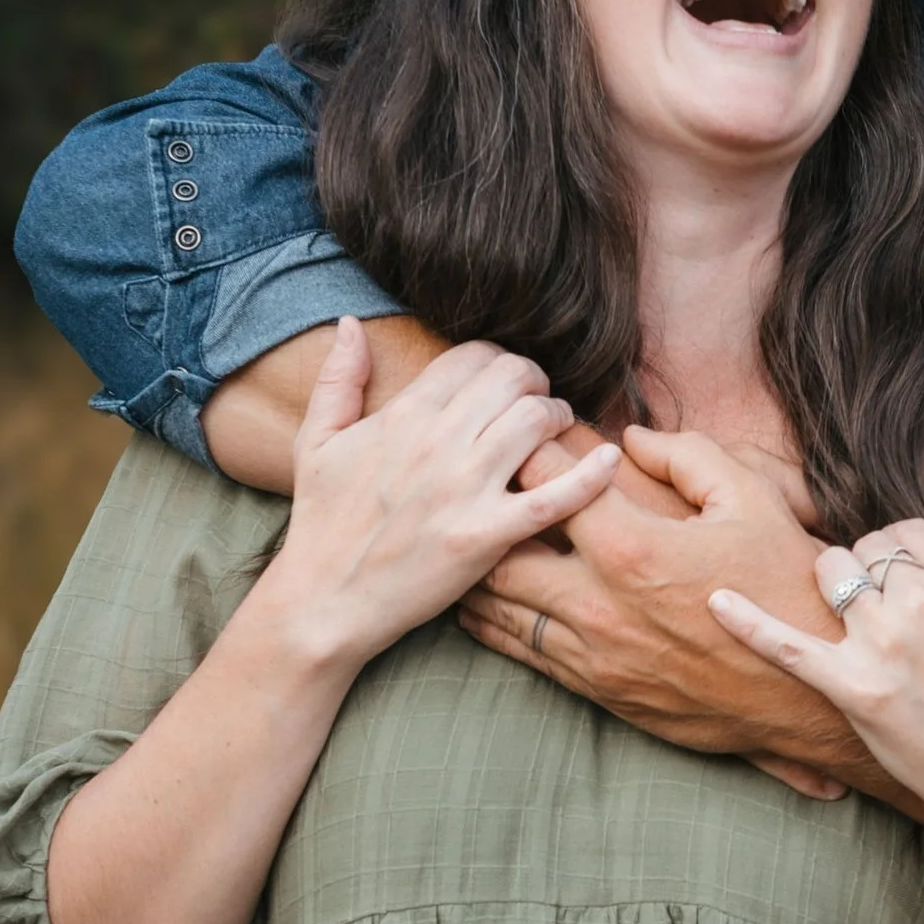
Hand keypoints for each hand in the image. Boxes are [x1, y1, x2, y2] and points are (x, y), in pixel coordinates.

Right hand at [255, 317, 619, 672]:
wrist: (324, 600)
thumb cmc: (321, 522)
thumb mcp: (315, 442)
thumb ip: (337, 379)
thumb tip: (349, 323)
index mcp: (403, 414)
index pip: (473, 355)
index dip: (498, 360)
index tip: (504, 382)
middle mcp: (438, 442)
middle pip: (514, 378)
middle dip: (534, 381)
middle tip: (538, 402)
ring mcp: (464, 489)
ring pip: (538, 421)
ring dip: (558, 417)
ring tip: (557, 432)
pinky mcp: (486, 536)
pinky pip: (555, 496)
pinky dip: (589, 475)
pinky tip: (608, 461)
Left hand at [457, 423, 876, 800]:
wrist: (812, 694)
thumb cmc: (786, 587)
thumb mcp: (753, 500)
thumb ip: (687, 455)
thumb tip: (632, 437)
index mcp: (632, 549)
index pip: (544, 484)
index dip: (528, 450)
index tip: (526, 434)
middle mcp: (599, 606)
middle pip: (499, 552)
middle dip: (487, 514)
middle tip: (485, 491)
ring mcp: (595, 656)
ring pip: (500, 610)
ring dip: (481, 572)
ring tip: (473, 542)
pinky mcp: (601, 692)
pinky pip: (524, 654)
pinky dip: (498, 622)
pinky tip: (491, 601)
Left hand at [709, 501, 923, 847]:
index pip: (905, 528)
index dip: (899, 549)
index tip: (899, 576)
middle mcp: (918, 598)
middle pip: (864, 548)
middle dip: (866, 567)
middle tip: (878, 607)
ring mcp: (880, 642)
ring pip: (830, 573)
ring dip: (833, 587)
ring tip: (849, 620)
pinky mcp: (850, 685)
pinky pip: (787, 644)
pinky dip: (748, 622)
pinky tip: (715, 603)